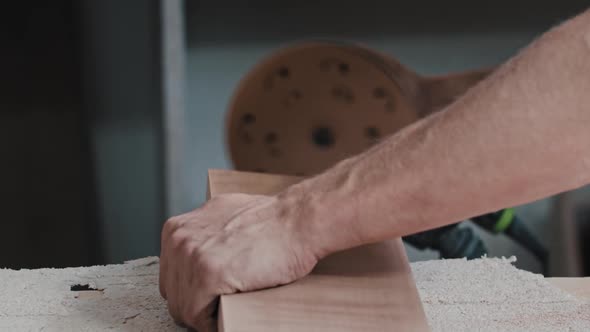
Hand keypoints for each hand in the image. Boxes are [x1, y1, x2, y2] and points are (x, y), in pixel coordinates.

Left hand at [159, 193, 317, 330]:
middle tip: (222, 303)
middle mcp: (177, 240)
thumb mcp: (222, 217)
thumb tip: (199, 255)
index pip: (171, 278)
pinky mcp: (207, 275)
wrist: (296, 220)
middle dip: (196, 304)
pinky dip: (214, 322)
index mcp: (176, 229)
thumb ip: (202, 236)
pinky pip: (199, 318)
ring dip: (206, 314)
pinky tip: (232, 308)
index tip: (212, 296)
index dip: (193, 292)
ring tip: (230, 304)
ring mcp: (190, 257)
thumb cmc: (271, 221)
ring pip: (183, 309)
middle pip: (173, 295)